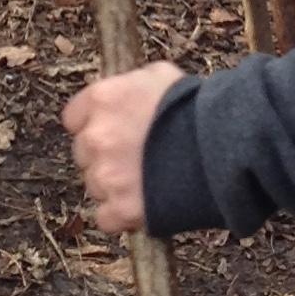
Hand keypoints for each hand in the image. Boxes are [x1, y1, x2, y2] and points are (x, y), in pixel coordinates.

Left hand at [63, 61, 184, 232]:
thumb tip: (128, 90)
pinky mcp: (120, 209)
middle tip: (135, 158)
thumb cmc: (194, 107)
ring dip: (114, 186)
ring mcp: (106, 176)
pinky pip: (106, 219)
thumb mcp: (160, 76)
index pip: (74, 118)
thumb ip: (133, 84)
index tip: (110, 131)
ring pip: (95, 186)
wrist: (220, 147)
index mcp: (101, 100)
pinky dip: (121, 216)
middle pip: (84, 154)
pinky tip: (144, 205)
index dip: (93, 125)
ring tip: (148, 181)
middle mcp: (96, 137)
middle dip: (105, 156)